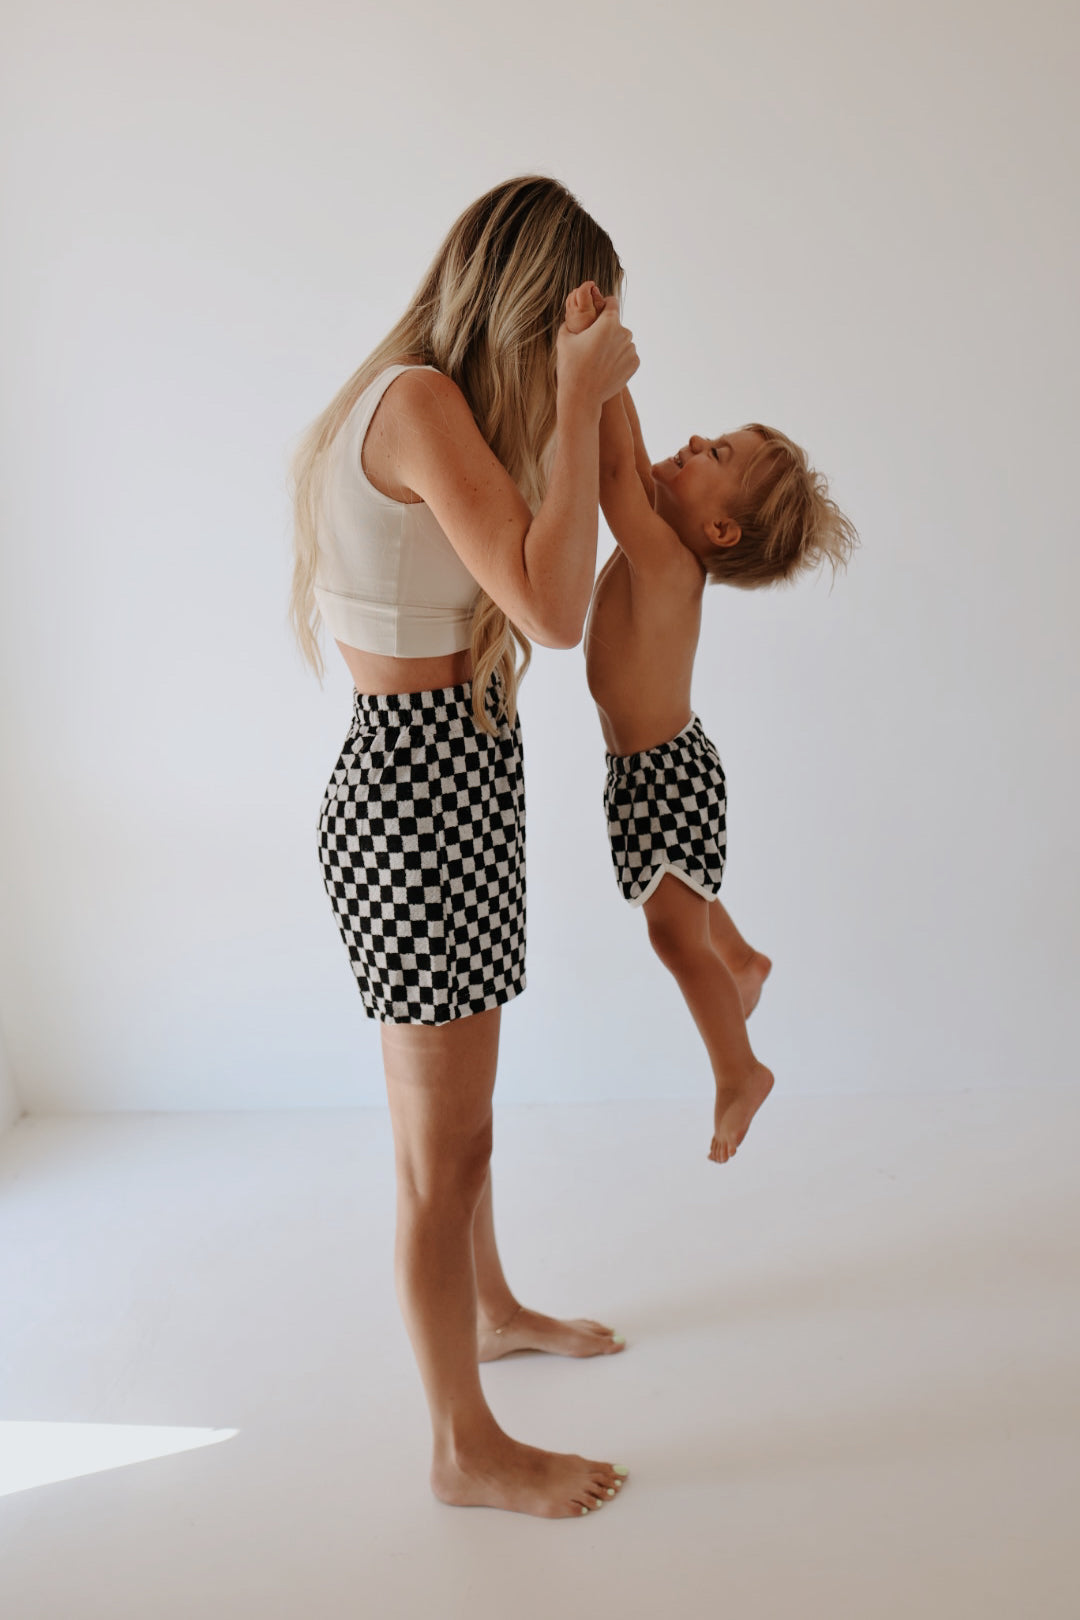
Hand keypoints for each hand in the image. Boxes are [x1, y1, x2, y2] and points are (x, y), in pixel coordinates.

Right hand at [556, 286, 638, 408]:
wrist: (581, 396)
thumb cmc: (570, 366)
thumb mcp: (564, 338)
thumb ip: (571, 321)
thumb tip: (572, 317)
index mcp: (608, 322)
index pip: (612, 302)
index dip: (604, 306)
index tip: (599, 312)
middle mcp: (624, 333)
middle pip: (617, 324)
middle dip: (608, 330)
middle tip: (594, 344)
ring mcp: (631, 349)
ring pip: (623, 341)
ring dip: (614, 346)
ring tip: (599, 359)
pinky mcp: (635, 364)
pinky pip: (628, 356)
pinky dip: (619, 359)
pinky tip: (606, 368)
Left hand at [562, 280, 604, 334]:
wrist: (590, 346)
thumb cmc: (600, 328)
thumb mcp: (604, 313)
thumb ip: (599, 300)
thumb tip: (594, 289)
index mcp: (584, 310)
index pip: (582, 291)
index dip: (587, 284)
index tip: (592, 284)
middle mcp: (574, 313)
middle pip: (575, 292)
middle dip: (583, 289)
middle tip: (591, 291)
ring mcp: (569, 316)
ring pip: (570, 297)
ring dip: (578, 294)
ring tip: (587, 298)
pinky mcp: (567, 320)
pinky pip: (569, 305)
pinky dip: (574, 301)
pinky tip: (582, 305)